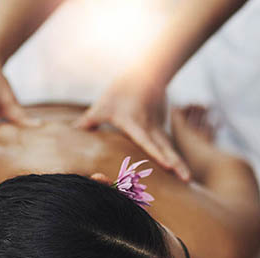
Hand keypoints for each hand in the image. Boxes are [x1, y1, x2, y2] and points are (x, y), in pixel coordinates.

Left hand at [74, 74, 190, 181]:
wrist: (145, 75)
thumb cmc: (120, 91)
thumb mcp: (101, 106)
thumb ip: (88, 121)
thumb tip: (72, 131)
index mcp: (135, 123)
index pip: (146, 140)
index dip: (156, 153)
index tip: (167, 165)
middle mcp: (150, 127)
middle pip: (165, 148)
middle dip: (176, 164)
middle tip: (187, 180)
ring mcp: (158, 128)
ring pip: (170, 148)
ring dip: (179, 163)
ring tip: (187, 180)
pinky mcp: (162, 129)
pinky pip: (167, 146)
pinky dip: (173, 159)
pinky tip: (179, 172)